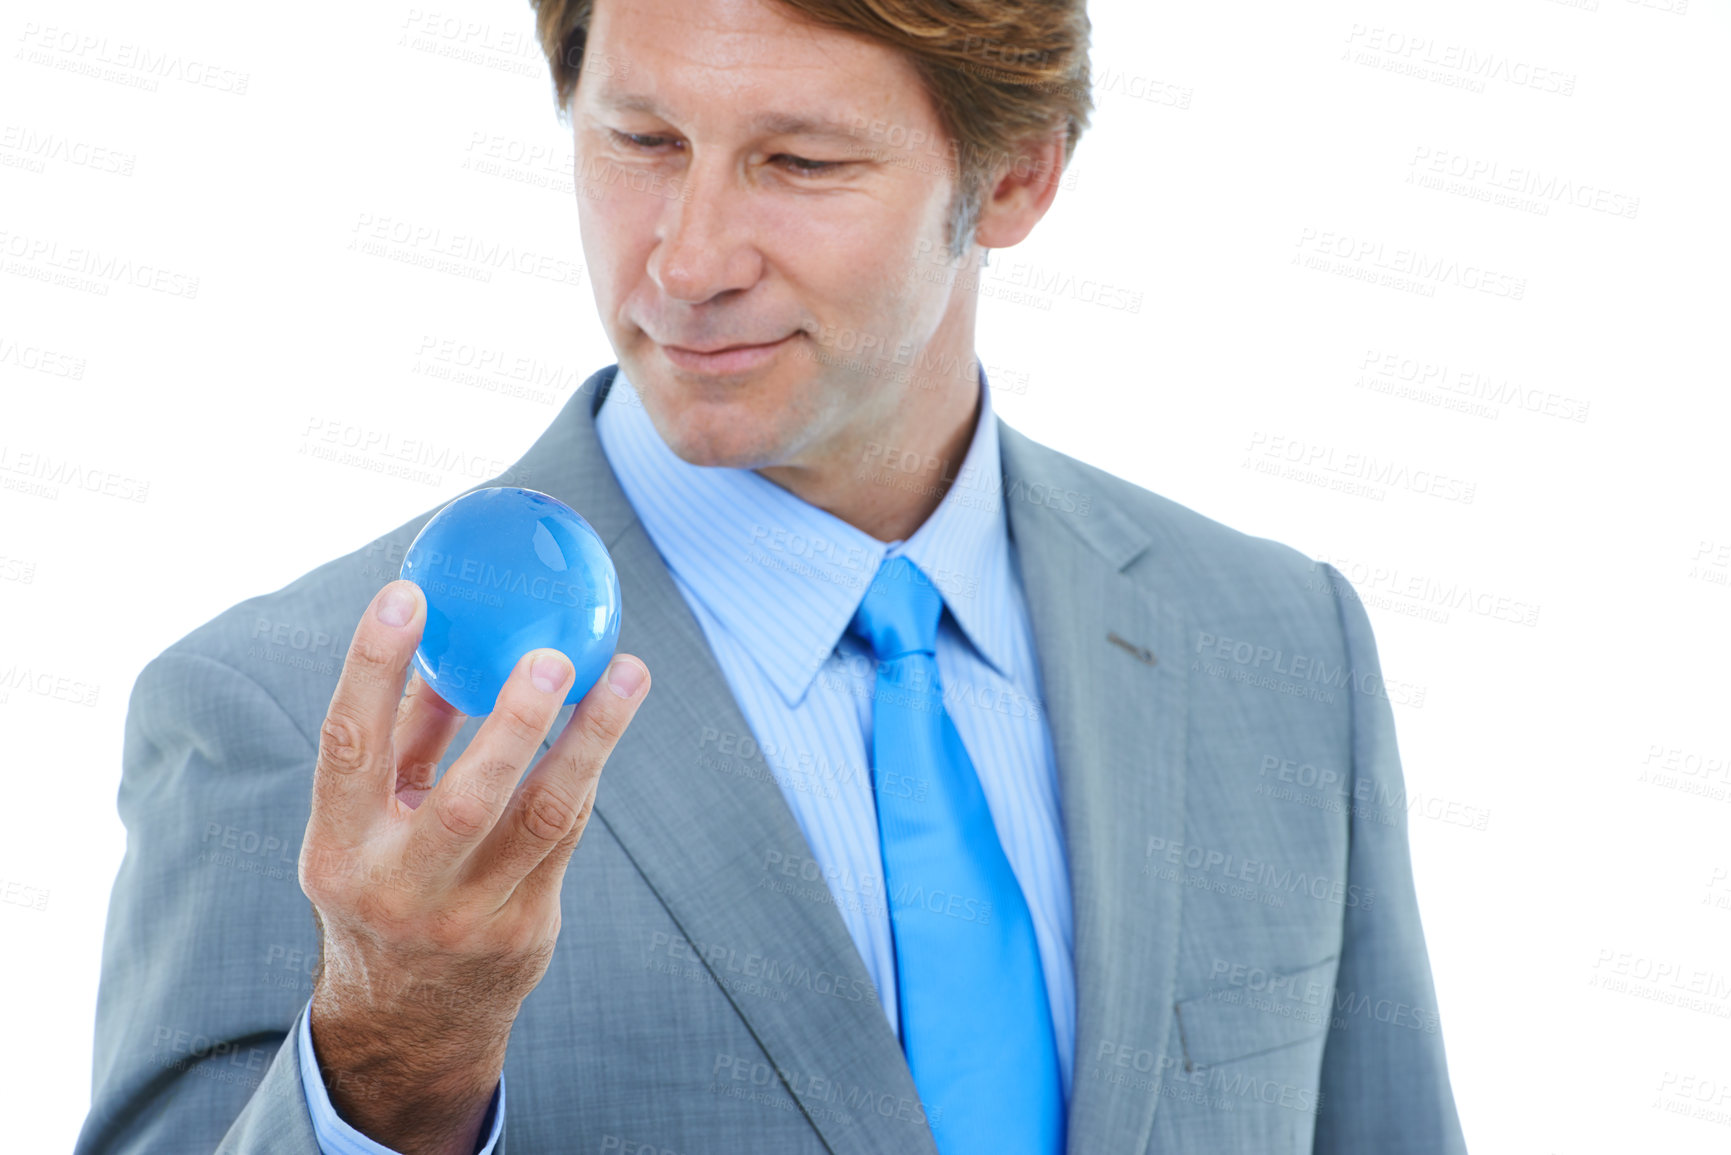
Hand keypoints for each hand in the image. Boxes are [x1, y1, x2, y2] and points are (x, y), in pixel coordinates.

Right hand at [298, 578, 649, 1153]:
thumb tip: (449, 635)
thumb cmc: (386, 883)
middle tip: (552, 656)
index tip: (406, 593)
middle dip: (512, 724)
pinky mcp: (526, 928)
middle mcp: (399, 888)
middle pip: (466, 800)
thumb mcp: (369, 820)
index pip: (347, 747)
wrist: (408, 1019)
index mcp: (338, 849)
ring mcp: (468, 915)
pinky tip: (610, 714)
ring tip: (627, 675)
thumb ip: (405, 735)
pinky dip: (588, 767)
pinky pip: (567, 834)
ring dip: (590, 738)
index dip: (372, 666)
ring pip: (543, 817)